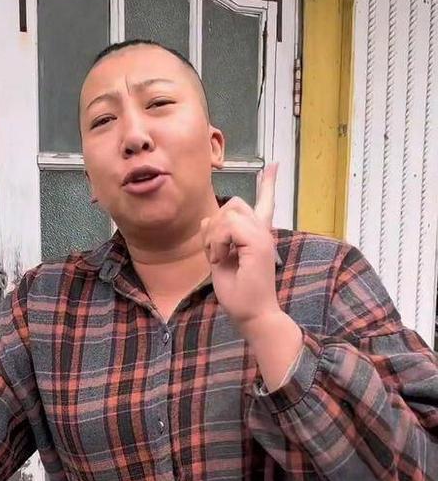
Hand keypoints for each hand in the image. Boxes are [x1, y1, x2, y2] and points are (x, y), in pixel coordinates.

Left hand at [200, 163, 279, 329]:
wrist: (253, 314)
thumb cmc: (239, 294)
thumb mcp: (220, 261)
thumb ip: (216, 238)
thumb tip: (207, 218)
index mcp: (257, 236)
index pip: (264, 204)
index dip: (268, 184)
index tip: (274, 166)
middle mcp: (263, 232)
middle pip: (233, 203)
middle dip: (215, 224)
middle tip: (217, 253)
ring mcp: (262, 235)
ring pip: (229, 211)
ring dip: (215, 235)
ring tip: (220, 258)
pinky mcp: (258, 242)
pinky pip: (227, 225)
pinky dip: (217, 242)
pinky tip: (222, 259)